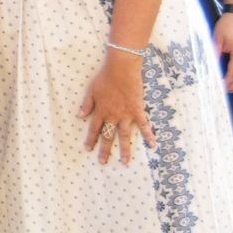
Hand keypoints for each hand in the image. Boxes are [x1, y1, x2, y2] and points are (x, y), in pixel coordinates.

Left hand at [79, 50, 154, 164]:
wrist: (121, 69)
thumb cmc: (105, 78)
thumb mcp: (91, 90)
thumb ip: (86, 104)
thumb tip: (79, 116)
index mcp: (100, 111)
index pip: (94, 128)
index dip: (90, 139)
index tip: (88, 149)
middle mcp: (112, 116)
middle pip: (108, 136)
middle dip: (105, 150)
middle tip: (103, 163)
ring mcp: (126, 115)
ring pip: (124, 135)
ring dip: (125, 150)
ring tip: (125, 162)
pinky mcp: (138, 110)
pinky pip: (144, 125)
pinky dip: (149, 135)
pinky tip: (153, 145)